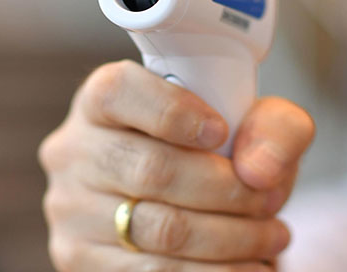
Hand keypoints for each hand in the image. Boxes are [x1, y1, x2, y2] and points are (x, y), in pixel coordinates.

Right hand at [39, 60, 313, 270]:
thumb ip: (275, 128)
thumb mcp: (260, 126)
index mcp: (103, 101)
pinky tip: (250, 266)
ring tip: (272, 236)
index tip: (222, 132)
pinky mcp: (80, 261)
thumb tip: (259, 170)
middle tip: (269, 200)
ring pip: (161, 230)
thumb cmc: (227, 155)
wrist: (203, 212)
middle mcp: (74, 152)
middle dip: (227, 189)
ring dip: (232, 238)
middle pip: (152, 170)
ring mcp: (71, 212)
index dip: (174, 112)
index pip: (119, 92)